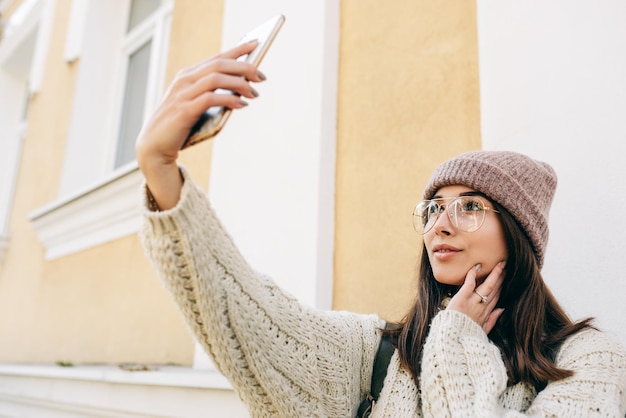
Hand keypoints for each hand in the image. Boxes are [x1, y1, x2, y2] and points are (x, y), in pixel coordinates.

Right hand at [135, 41, 265, 208]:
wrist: (155, 146)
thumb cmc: (180, 125)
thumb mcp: (197, 105)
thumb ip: (214, 94)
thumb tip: (243, 90)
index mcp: (188, 75)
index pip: (217, 57)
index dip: (237, 50)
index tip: (257, 44)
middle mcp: (184, 80)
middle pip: (219, 64)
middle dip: (244, 67)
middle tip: (261, 76)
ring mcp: (182, 94)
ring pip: (216, 78)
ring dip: (239, 84)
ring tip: (254, 93)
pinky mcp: (183, 110)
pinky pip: (210, 99)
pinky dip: (228, 99)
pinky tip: (241, 104)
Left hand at [446, 262, 505, 333]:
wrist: (452, 338)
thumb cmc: (464, 334)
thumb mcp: (482, 330)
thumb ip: (492, 320)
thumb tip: (502, 309)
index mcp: (485, 314)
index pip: (496, 298)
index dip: (501, 287)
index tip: (506, 278)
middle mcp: (481, 307)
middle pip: (494, 290)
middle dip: (500, 278)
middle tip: (505, 266)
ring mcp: (472, 302)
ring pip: (487, 286)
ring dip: (494, 274)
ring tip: (499, 264)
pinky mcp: (462, 298)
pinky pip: (469, 284)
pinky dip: (473, 275)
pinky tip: (477, 267)